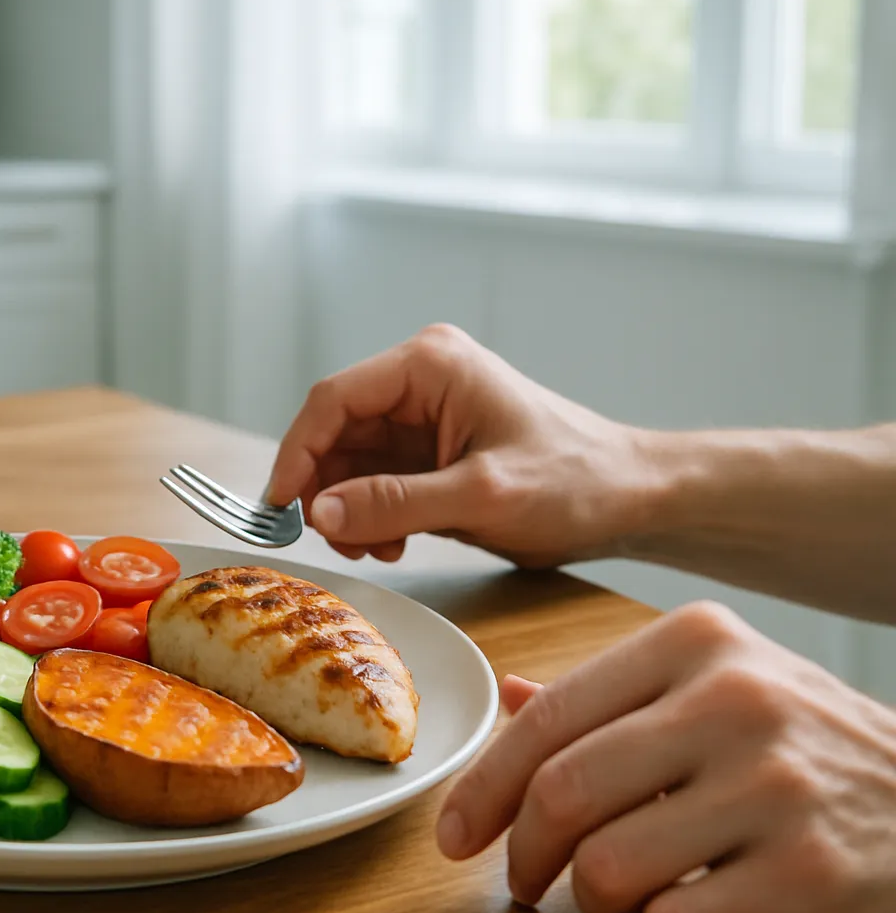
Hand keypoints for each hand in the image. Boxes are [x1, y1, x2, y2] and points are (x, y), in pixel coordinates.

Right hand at [266, 324, 655, 565]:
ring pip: (347, 462)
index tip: (278, 506)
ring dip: (347, 509)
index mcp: (429, 364)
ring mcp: (422, 419)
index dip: (297, 452)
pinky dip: (370, 516)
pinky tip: (392, 544)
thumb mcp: (483, 495)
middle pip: (333, 432)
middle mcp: (418, 382)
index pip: (333, 399)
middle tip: (335, 540)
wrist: (634, 499)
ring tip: (374, 548)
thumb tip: (319, 513)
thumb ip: (396, 503)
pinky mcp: (428, 455)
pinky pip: (373, 482)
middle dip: (324, 489)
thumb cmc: (578, 481)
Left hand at [436, 601, 895, 912]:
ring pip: (608, 866)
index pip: (549, 718)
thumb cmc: (815, 753)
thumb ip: (615, 696)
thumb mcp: (725, 689)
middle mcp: (736, 700)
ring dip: (593, 901)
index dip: (483, 786)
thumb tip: (508, 694)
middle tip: (521, 881)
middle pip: (563, 792)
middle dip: (521, 854)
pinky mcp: (811, 874)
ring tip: (617, 898)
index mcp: (698, 642)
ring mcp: (778, 787)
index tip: (455, 835)